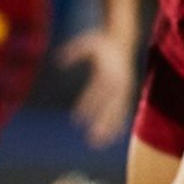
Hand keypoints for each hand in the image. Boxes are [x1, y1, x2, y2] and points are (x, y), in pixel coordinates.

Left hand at [57, 27, 135, 147]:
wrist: (124, 40)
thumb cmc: (101, 43)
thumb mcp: (86, 44)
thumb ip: (72, 52)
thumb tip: (57, 62)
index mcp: (108, 72)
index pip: (95, 93)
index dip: (86, 106)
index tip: (76, 121)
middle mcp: (118, 83)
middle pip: (109, 107)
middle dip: (101, 124)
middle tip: (91, 140)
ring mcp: (124, 89)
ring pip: (117, 112)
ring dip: (110, 129)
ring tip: (100, 143)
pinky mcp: (127, 92)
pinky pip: (123, 110)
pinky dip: (119, 123)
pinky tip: (113, 137)